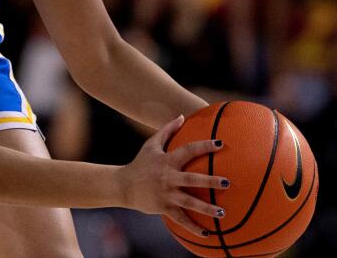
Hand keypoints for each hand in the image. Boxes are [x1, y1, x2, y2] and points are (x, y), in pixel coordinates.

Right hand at [119, 115, 227, 236]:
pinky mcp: (163, 208)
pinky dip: (193, 227)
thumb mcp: (150, 145)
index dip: (204, 146)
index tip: (221, 144)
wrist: (122, 186)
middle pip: (192, 179)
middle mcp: (168, 178)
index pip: (188, 150)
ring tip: (223, 213)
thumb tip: (182, 116)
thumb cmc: (140, 163)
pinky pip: (180, 219)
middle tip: (227, 183)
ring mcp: (166, 194)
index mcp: (167, 161)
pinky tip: (207, 234)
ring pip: (189, 202)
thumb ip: (167, 131)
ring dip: (206, 208)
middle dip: (210, 181)